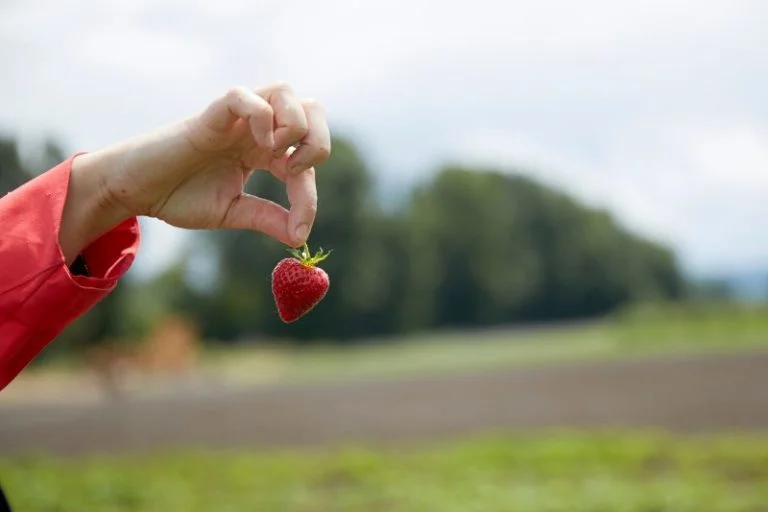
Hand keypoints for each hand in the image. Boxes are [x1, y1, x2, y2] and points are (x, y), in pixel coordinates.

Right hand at [61, 83, 330, 262]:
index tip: (298, 229)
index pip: (307, 158)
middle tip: (294, 171)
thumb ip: (266, 218)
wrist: (136, 191)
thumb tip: (300, 239)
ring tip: (273, 156)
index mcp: (264, 150)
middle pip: (312, 109)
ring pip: (287, 91)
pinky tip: (255, 145)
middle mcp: (256, 129)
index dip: (310, 195)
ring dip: (294, 126)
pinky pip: (245, 96)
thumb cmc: (179, 196)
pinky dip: (261, 116)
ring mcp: (236, 118)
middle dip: (319, 141)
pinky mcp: (211, 115)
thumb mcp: (232, 212)